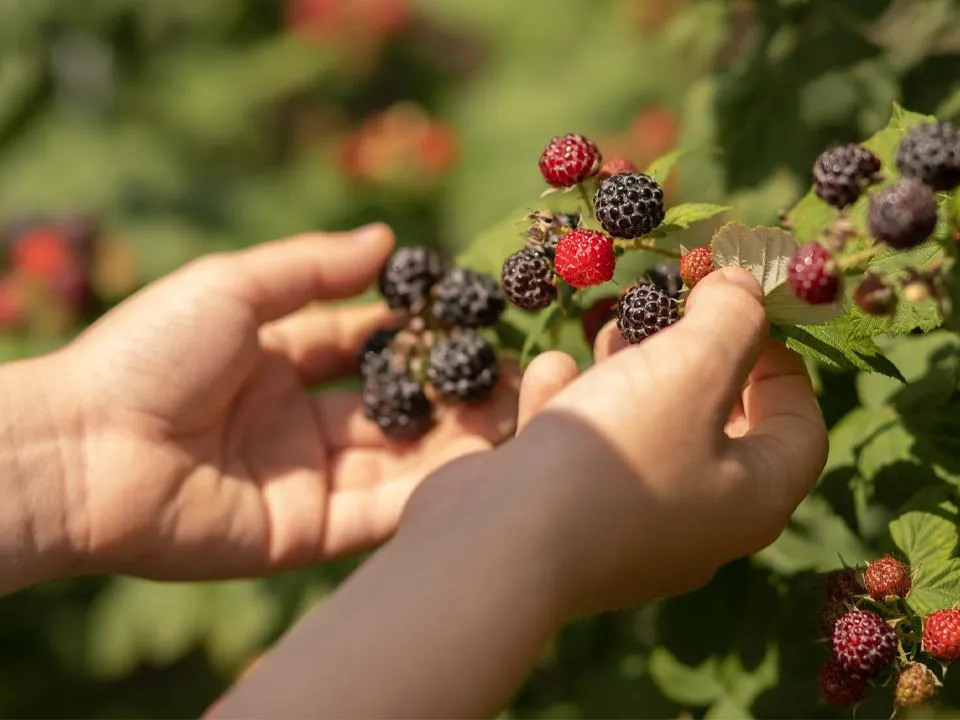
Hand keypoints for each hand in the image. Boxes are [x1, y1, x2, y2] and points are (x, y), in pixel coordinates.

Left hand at [27, 224, 531, 581]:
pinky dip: (423, 493)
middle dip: (448, 393)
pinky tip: (476, 468)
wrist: (83, 449)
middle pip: (390, 408)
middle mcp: (295, 422)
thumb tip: (388, 238)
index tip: (474, 319)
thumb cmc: (150, 353)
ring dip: (452, 443)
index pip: (363, 345)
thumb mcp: (234, 288)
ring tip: (514, 417)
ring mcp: (301, 479)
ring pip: (394, 462)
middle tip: (511, 375)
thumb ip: (313, 268)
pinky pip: (375, 514)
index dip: (416, 334)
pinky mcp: (302, 533)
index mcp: (275, 362)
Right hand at [402, 267, 828, 616]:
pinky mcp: (562, 520)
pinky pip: (582, 454)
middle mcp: (698, 521)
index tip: (744, 310)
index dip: (782, 360)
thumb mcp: (692, 367)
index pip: (799, 427)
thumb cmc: (617, 452)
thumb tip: (745, 289)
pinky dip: (572, 409)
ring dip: (628, 372)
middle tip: (670, 307)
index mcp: (753, 498)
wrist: (499, 544)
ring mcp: (626, 526)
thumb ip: (731, 320)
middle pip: (714, 423)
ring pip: (642, 430)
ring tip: (608, 327)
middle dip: (690, 354)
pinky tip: (551, 376)